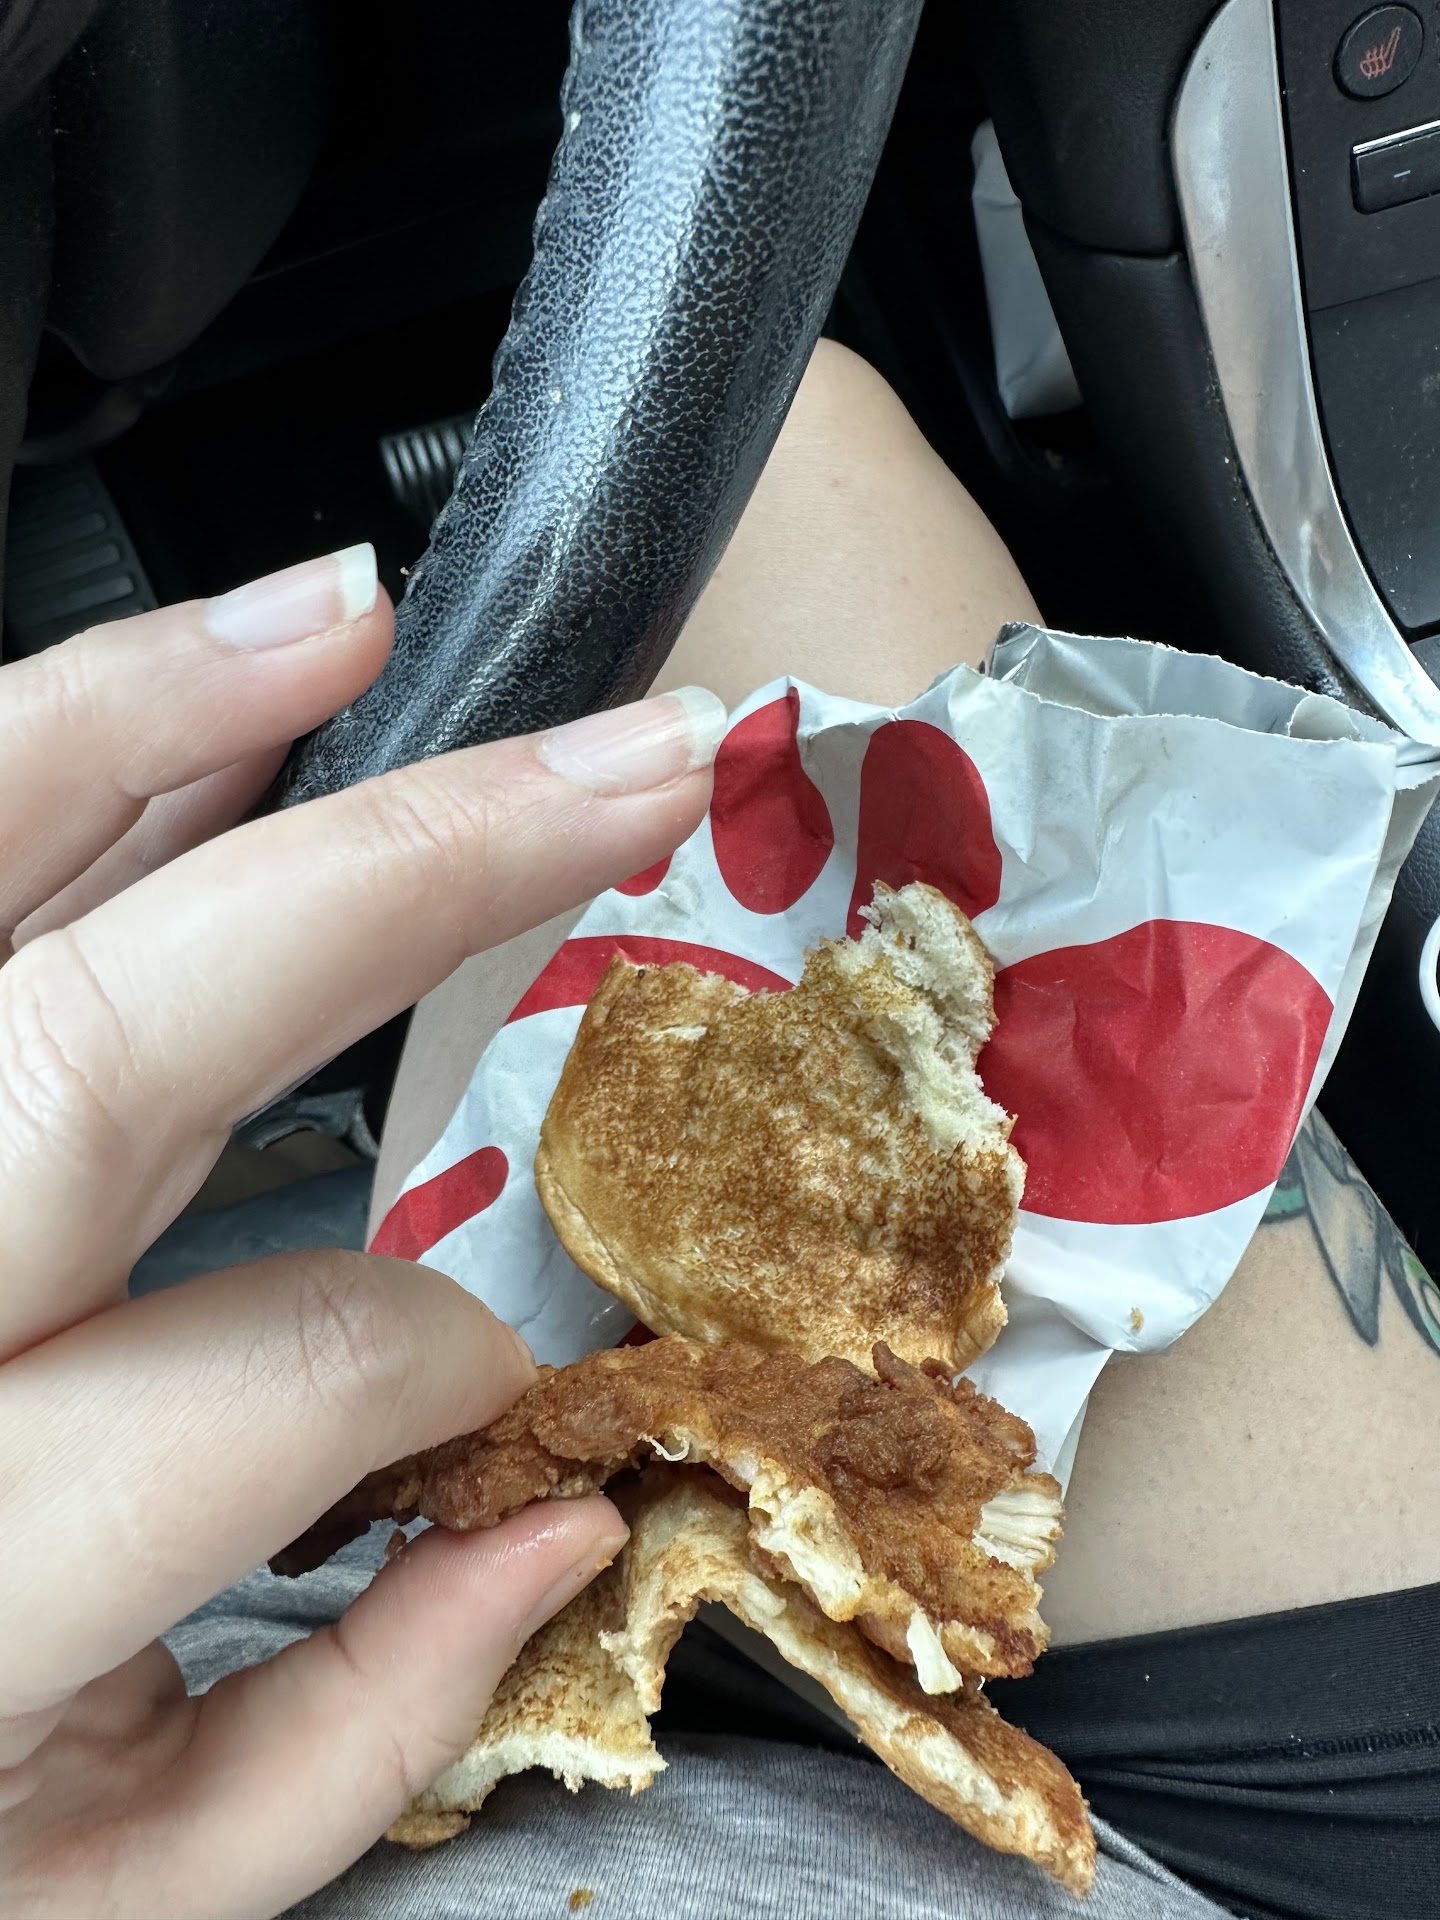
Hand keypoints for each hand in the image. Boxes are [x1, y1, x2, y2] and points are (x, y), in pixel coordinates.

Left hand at [0, 546, 724, 1917]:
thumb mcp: (106, 1913)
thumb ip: (349, 1740)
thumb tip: (554, 1532)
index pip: (287, 1370)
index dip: (449, 1370)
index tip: (504, 1403)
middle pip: (119, 1039)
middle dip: (415, 869)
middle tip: (622, 765)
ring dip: (159, 719)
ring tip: (345, 622)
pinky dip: (45, 779)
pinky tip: (161, 714)